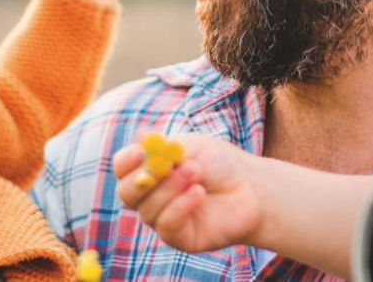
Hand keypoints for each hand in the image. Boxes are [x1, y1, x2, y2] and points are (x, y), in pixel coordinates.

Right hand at [113, 132, 262, 253]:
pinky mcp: (178, 237)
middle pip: (126, 193)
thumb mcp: (192, 147)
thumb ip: (166, 147)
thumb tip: (142, 136)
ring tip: (196, 171)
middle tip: (167, 165)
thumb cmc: (219, 163)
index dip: (127, 161)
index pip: (122, 167)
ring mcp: (162, 218)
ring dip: (171, 187)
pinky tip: (199, 193)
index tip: (140, 151)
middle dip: (145, 179)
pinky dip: (181, 206)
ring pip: (148, 209)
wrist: (250, 188)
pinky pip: (166, 225)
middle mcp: (150, 196)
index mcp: (148, 169)